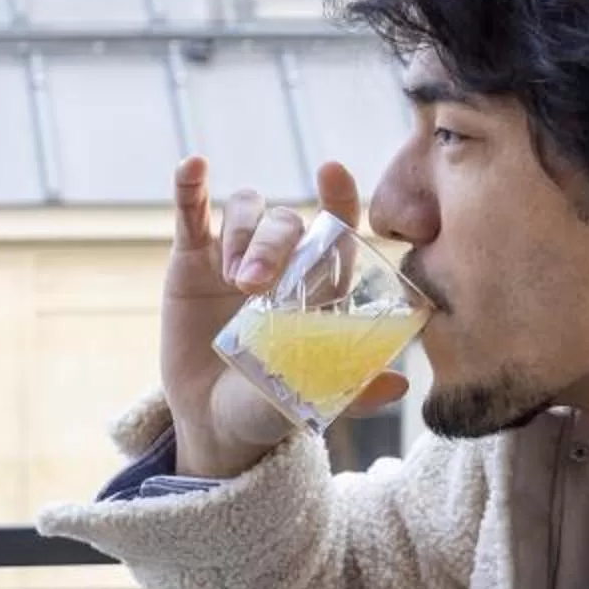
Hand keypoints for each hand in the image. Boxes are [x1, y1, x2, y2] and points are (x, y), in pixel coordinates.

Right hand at [164, 157, 408, 477]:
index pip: (335, 225)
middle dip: (270, 245)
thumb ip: (351, 391)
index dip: (338, 195)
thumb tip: (397, 386)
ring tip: (232, 278)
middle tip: (252, 284)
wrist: (213, 422)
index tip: (332, 173)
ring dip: (241, 235)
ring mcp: (234, 255)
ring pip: (244, 212)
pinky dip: (190, 188)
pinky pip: (192, 213)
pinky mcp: (192, 260)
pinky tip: (192, 166)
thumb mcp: (309, 398)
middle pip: (284, 223)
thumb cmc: (270, 405)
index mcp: (318, 283)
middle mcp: (281, 260)